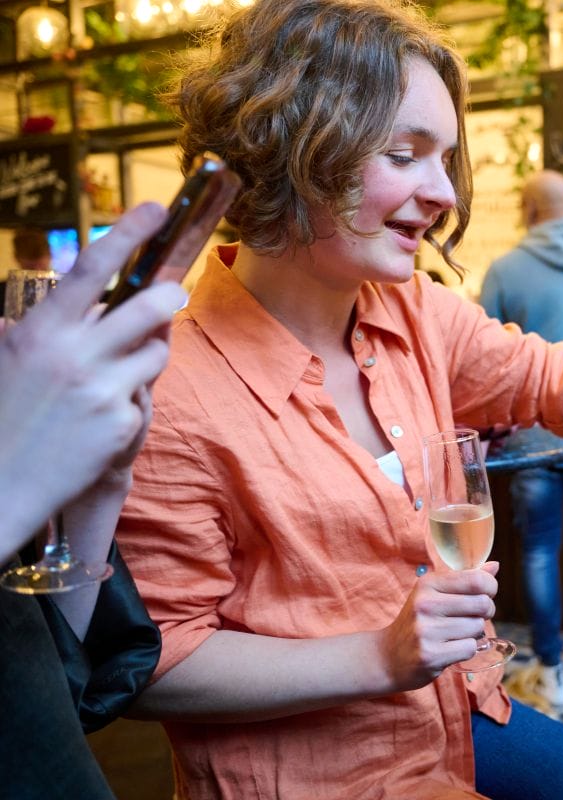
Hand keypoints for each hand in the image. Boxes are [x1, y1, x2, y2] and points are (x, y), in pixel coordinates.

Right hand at [0, 203, 185, 557]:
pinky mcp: (121, 421)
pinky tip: (99, 422)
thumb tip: (59, 307)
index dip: (129, 233)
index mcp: (40, 331)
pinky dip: (130, 403)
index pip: (92, 268)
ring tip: (114, 375)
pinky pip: (144, 397)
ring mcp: (101, 388)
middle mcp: (73, 354)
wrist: (0, 486)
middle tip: (172, 295)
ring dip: (148, 355)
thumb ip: (32, 330)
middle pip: (149, 306)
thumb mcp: (4, 362)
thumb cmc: (2, 418)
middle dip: (168, 298)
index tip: (157, 208)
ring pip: (157, 352)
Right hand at [381, 561, 498, 689]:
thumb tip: (495, 566)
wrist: (387, 657)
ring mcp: (427, 630)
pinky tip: (451, 648)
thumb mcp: (435, 594)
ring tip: (456, 634)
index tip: (486, 594)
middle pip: (482, 604)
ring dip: (474, 633)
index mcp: (428, 584)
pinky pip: (470, 648)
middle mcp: (426, 604)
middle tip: (475, 617)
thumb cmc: (418, 622)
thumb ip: (465, 580)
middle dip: (486, 612)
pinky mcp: (431, 655)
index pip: (477, 579)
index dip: (491, 587)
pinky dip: (466, 650)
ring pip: (478, 627)